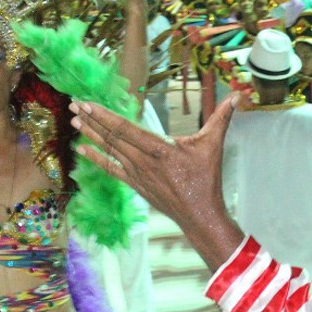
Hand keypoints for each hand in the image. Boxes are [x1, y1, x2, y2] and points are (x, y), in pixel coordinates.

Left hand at [69, 94, 246, 269]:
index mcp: (159, 149)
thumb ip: (221, 118)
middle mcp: (143, 162)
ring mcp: (137, 174)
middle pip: (112, 137)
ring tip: (75, 119)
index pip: (125, 129)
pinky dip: (96, 157)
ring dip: (91, 134)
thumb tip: (237, 96)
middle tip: (74, 103)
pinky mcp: (135, 185)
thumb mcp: (213, 145)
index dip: (104, 115)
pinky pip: (111, 169)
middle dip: (92, 120)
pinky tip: (81, 148)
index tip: (88, 103)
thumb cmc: (206, 179)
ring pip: (110, 150)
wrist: (200, 215)